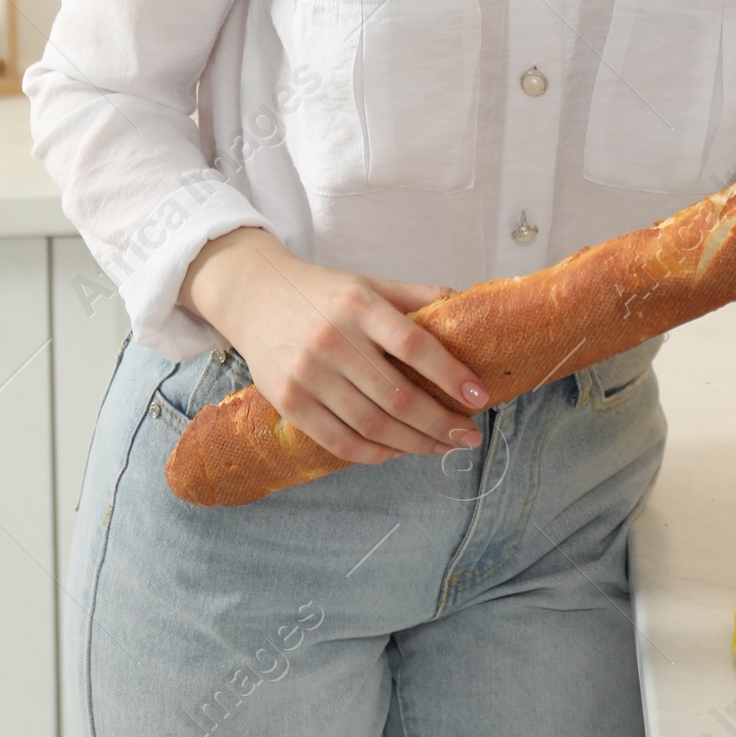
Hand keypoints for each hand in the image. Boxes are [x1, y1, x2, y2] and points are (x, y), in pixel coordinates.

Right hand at [181, 227, 487, 466]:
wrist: (256, 297)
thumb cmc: (324, 292)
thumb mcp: (370, 283)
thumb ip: (416, 296)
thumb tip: (467, 306)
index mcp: (359, 305)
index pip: (413, 345)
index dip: (450, 374)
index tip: (479, 397)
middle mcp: (333, 340)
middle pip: (396, 396)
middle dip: (440, 422)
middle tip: (470, 435)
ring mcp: (308, 375)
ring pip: (371, 424)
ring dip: (414, 443)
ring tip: (443, 447)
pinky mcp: (289, 403)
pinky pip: (339, 441)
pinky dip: (375, 454)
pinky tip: (400, 452)